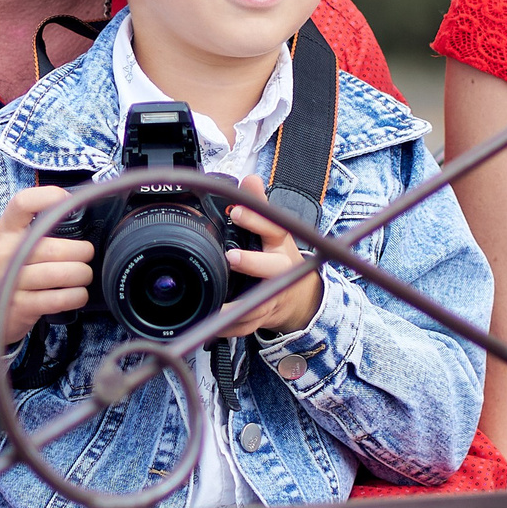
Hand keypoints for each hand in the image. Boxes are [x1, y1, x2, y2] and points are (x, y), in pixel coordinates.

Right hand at [0, 185, 94, 352]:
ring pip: (60, 274)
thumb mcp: (12, 242)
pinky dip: (76, 296)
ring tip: (84, 275)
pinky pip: (58, 299)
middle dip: (82, 252)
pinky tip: (77, 293)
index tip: (68, 201)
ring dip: (82, 275)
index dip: (48, 197)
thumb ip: (38, 228)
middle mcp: (5, 253)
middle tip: (86, 254)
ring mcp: (11, 281)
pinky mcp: (21, 306)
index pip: (22, 203)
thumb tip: (78, 212)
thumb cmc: (6, 269)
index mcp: (6, 230)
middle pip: (54, 248)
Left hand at [221, 177, 321, 337]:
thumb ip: (260, 206)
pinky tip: (209, 327)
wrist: (297, 298)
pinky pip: (243, 326)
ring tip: (215, 305)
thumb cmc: (279, 260)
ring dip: (236, 305)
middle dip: (253, 262)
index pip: (274, 228)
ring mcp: (272, 296)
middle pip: (272, 268)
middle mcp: (280, 271)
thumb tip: (250, 179)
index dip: (257, 220)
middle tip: (232, 257)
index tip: (238, 211)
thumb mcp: (274, 232)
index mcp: (280, 246)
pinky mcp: (261, 317)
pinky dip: (227, 328)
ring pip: (257, 303)